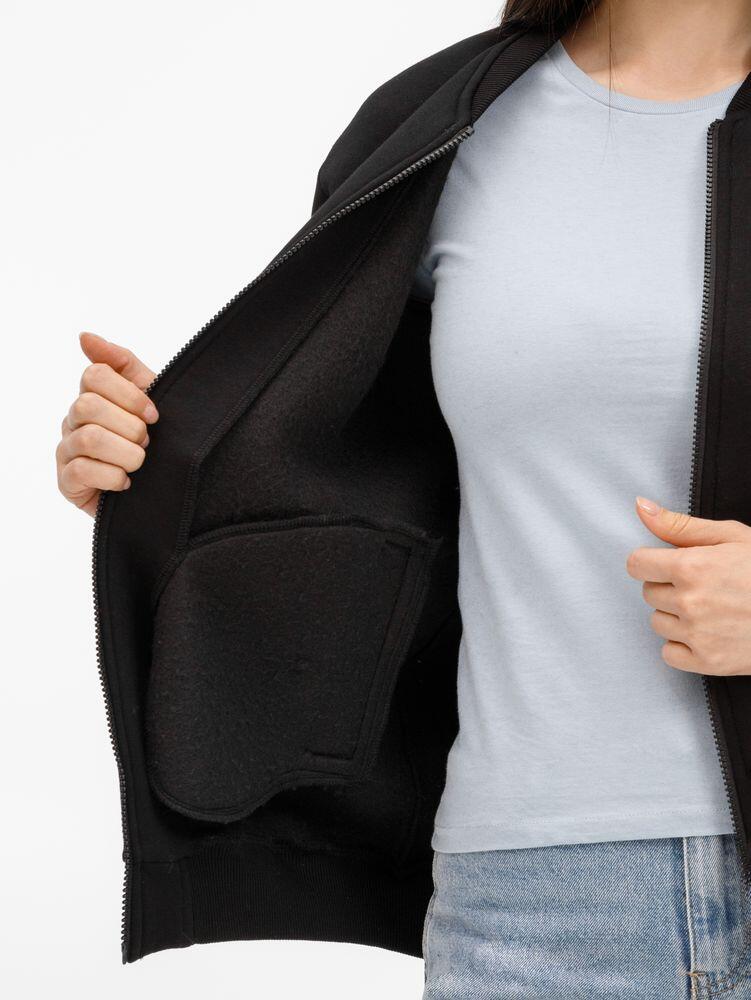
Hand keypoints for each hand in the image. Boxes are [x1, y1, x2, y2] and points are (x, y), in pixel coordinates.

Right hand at [56, 332, 158, 516]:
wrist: (164, 488)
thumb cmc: (155, 440)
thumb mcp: (151, 395)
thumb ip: (122, 363)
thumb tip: (84, 336)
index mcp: (92, 396)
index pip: (94, 375)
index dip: (129, 394)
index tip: (154, 415)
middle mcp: (73, 420)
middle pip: (88, 406)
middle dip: (129, 426)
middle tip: (146, 442)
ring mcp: (67, 450)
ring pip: (89, 438)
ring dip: (126, 453)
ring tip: (140, 462)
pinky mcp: (67, 482)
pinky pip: (82, 471)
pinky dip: (113, 477)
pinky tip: (126, 482)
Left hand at [626, 497, 750, 675]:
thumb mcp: (730, 536)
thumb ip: (679, 525)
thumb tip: (641, 507)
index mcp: (692, 566)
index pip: (636, 565)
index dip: (650, 562)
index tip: (666, 565)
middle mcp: (689, 601)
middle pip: (648, 593)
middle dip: (668, 587)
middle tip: (703, 585)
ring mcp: (697, 634)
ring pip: (657, 622)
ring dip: (675, 616)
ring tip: (709, 608)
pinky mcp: (707, 661)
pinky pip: (669, 654)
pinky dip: (682, 646)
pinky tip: (706, 633)